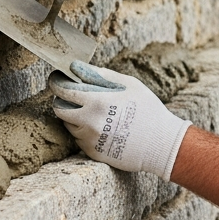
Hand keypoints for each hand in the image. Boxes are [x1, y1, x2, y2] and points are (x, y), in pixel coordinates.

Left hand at [49, 61, 190, 179]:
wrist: (161, 145)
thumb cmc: (148, 110)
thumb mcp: (129, 85)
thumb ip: (102, 75)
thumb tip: (78, 67)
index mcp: (97, 102)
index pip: (62, 89)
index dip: (57, 81)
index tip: (57, 78)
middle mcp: (88, 122)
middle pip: (59, 108)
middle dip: (62, 99)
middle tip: (73, 95)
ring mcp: (89, 139)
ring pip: (69, 123)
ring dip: (75, 116)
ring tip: (96, 112)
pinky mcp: (92, 152)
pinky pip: (79, 138)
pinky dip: (85, 130)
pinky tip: (103, 127)